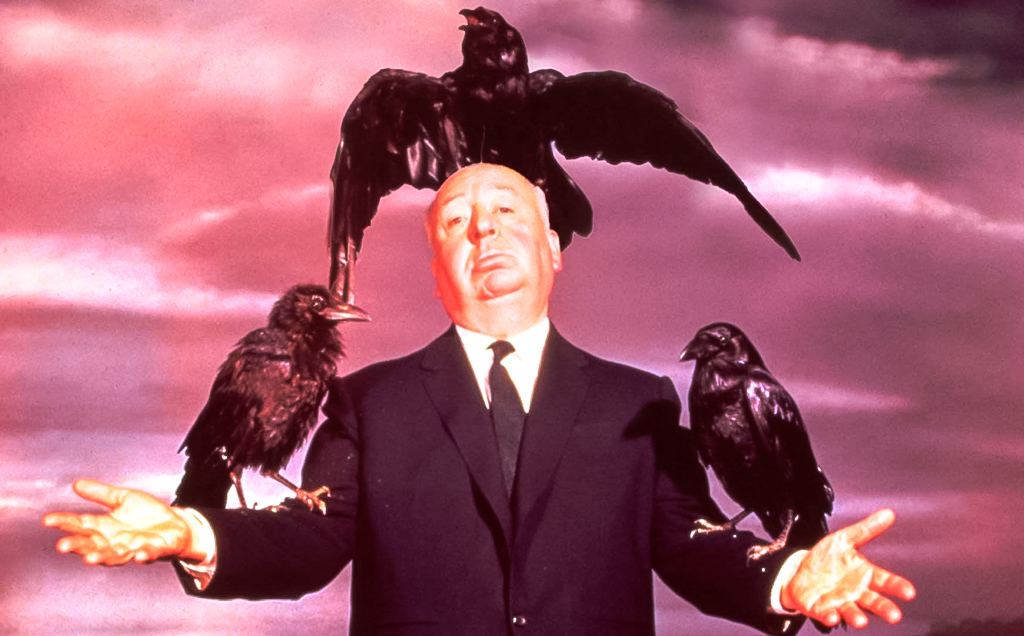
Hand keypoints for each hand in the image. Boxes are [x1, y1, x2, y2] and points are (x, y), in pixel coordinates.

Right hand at [42, 478, 202, 564]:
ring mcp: (133, 548)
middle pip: (92, 545)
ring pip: (114, 556)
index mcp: (105, 527)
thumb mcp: (124, 498)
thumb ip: (101, 494)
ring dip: (102, 557)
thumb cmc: (147, 515)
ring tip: (90, 558)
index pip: (81, 524)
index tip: (48, 520)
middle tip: (62, 545)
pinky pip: (147, 555)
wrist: (176, 525)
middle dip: (78, 546)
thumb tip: (76, 483)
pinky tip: (138, 555)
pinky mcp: (155, 551)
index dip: (65, 522)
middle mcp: (115, 541)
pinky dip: (143, 556)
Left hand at [781, 508, 915, 628]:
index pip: (885, 580)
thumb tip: (888, 513)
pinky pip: (827, 615)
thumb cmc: (827, 559)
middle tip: (895, 616)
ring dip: (857, 617)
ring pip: (852, 612)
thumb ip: (866, 529)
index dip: (897, 586)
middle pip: (874, 602)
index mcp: (865, 575)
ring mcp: (840, 602)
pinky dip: (830, 617)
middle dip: (884, 608)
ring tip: (862, 621)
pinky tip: (832, 616)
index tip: (909, 592)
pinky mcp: (822, 609)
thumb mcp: (844, 539)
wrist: (800, 571)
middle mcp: (856, 592)